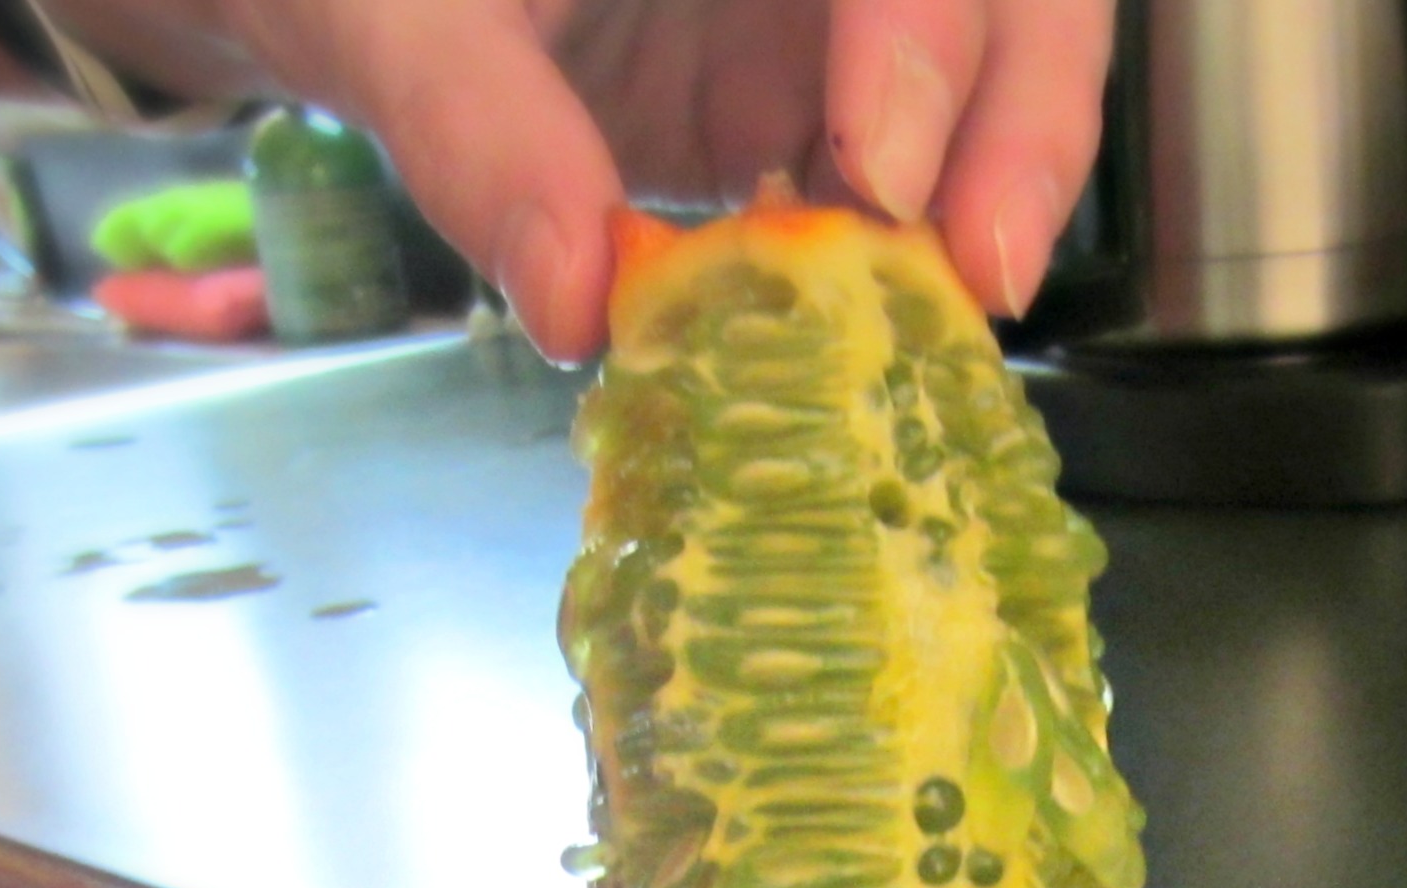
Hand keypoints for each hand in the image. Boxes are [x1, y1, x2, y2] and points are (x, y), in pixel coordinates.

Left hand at [195, 0, 1112, 357]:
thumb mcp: (379, 13)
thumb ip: (475, 127)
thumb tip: (577, 303)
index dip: (929, 34)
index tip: (885, 173)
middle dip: (1026, 119)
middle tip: (984, 276)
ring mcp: (824, 19)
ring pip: (989, 80)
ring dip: (987, 201)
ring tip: (943, 326)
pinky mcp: (801, 109)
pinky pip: (903, 180)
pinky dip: (902, 263)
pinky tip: (868, 336)